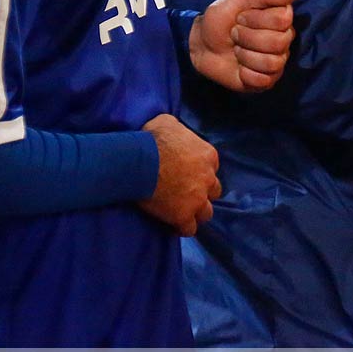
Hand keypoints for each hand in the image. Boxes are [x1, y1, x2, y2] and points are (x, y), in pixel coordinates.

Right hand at [138, 113, 220, 235]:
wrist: (139, 161)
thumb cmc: (152, 138)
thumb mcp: (169, 123)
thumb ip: (179, 131)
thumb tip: (175, 133)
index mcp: (208, 156)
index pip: (212, 167)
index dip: (200, 171)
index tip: (188, 174)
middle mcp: (208, 179)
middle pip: (214, 191)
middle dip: (203, 192)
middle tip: (187, 193)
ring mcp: (197, 199)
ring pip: (206, 213)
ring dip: (196, 212)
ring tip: (183, 212)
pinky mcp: (183, 216)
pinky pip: (189, 228)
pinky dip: (183, 228)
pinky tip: (174, 225)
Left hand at [189, 0, 299, 92]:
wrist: (201, 43)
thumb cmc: (221, 18)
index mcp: (281, 17)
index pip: (283, 19)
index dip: (256, 19)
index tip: (240, 17)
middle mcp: (284, 39)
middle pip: (278, 42)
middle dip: (248, 37)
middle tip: (235, 33)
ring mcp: (277, 61)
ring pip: (272, 62)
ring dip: (246, 55)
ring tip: (237, 49)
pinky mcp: (267, 80)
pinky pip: (263, 80)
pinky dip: (245, 73)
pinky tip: (239, 67)